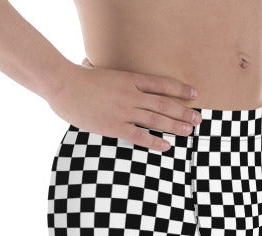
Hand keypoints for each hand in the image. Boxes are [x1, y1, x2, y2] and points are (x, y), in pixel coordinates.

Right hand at [47, 57, 200, 151]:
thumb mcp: (93, 70)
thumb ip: (97, 69)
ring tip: (189, 132)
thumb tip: (88, 63)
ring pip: (156, 119)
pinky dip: (154, 142)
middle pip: (164, 103)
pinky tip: (166, 146)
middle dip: (183, 112)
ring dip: (175, 126)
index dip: (180, 89)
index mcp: (129, 79)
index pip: (161, 84)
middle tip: (198, 119)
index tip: (195, 94)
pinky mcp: (114, 127)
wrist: (63, 86)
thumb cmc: (76, 78)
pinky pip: (140, 136)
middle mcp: (131, 95)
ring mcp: (124, 111)